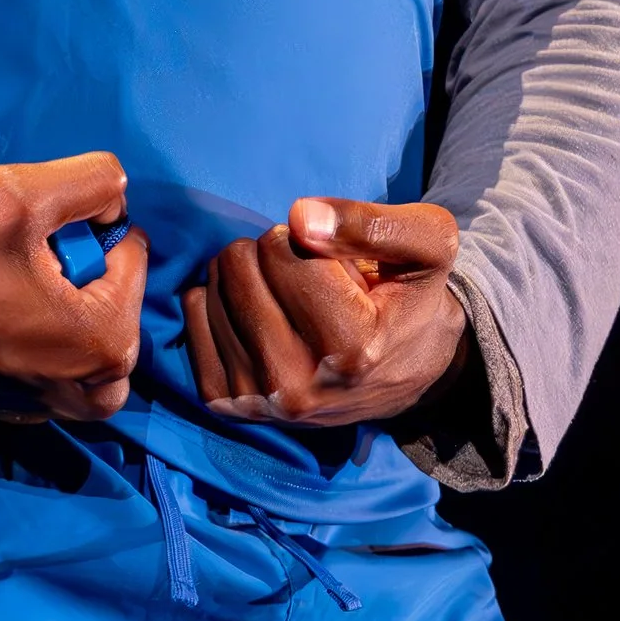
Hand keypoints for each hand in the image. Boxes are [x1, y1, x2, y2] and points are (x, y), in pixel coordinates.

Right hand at [0, 153, 144, 420]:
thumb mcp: (16, 193)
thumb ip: (90, 180)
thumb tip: (116, 200)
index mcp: (107, 343)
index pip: (130, 251)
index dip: (82, 227)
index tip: (29, 237)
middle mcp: (95, 391)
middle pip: (110, 293)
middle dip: (74, 268)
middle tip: (14, 262)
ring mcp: (57, 410)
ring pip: (85, 326)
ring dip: (56, 299)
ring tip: (1, 288)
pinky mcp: (23, 413)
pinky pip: (55, 358)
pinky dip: (35, 332)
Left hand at [185, 196, 468, 427]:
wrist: (408, 369)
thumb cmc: (413, 297)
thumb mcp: (426, 245)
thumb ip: (371, 223)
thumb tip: (298, 217)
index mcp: (351, 351)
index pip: (282, 248)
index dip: (307, 238)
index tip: (337, 264)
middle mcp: (298, 387)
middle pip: (240, 266)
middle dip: (272, 254)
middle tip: (309, 280)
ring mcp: (258, 401)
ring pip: (213, 289)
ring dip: (247, 278)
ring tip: (290, 301)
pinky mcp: (227, 403)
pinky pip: (193, 318)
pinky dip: (218, 302)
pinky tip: (257, 313)